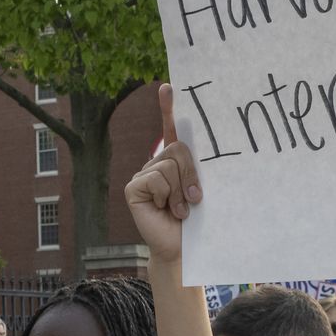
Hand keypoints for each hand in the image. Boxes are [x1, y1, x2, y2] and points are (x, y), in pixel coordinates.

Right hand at [125, 85, 201, 264]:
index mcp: (174, 162)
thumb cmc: (198, 220)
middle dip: (191, 174)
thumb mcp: (202, 188)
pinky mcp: (133, 188)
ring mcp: (143, 175)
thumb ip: (197, 169)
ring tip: (181, 209)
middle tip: (196, 197)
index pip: (170, 130)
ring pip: (168, 165)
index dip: (168, 108)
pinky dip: (168, 195)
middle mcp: (156, 165)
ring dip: (181, 190)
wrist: (185, 249)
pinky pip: (156, 179)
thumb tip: (192, 151)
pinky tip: (167, 210)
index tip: (169, 87)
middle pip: (177, 149)